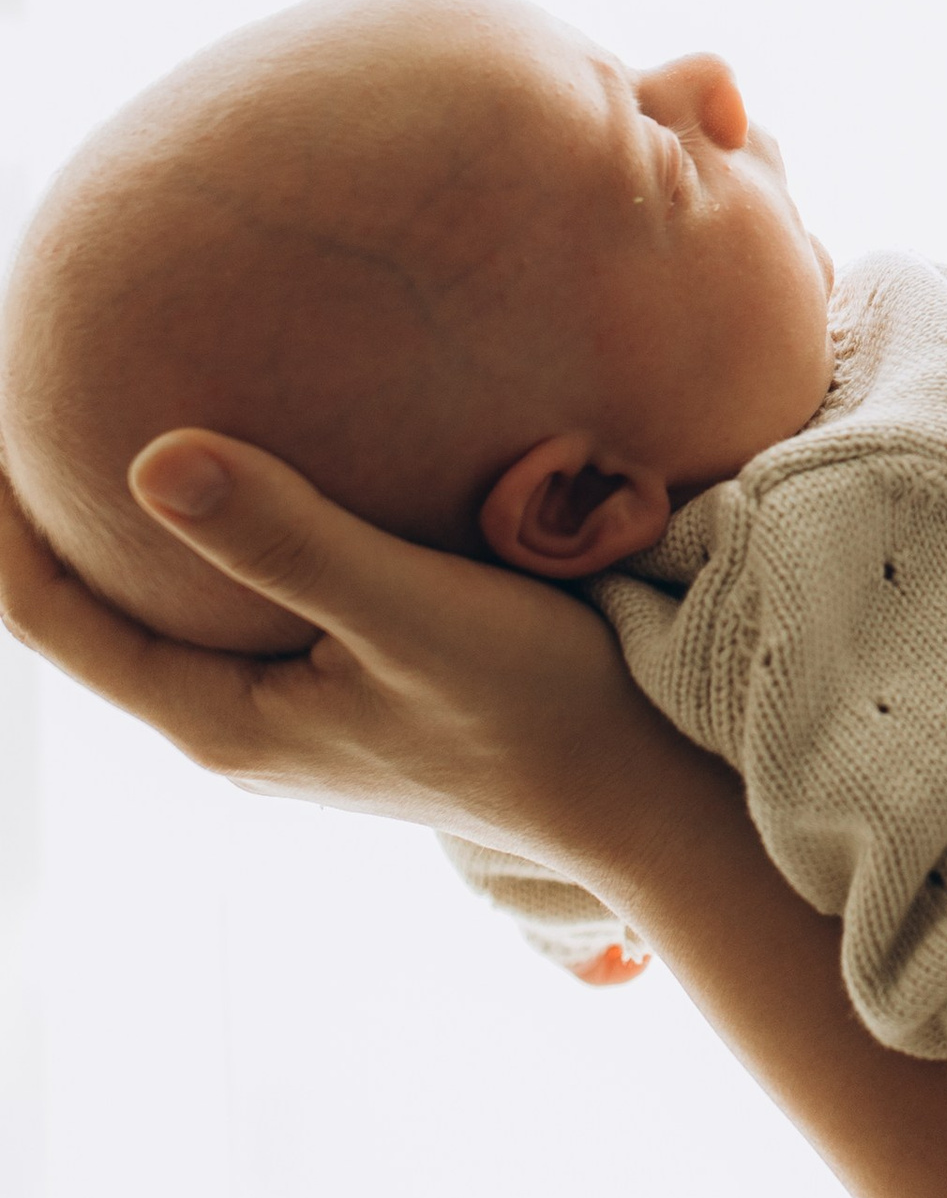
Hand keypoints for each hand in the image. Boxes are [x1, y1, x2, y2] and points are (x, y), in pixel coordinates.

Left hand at [0, 429, 698, 885]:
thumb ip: (288, 536)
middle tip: (29, 413)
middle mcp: (242, 724)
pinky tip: (266, 483)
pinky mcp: (356, 689)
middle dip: (48, 524)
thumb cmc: (533, 699)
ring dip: (139, 535)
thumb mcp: (409, 607)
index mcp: (223, 719)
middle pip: (98, 618)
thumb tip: (147, 457)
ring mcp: (299, 713)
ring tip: (116, 430)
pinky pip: (254, 605)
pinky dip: (224, 544)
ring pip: (178, 611)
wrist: (635, 784)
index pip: (55, 618)